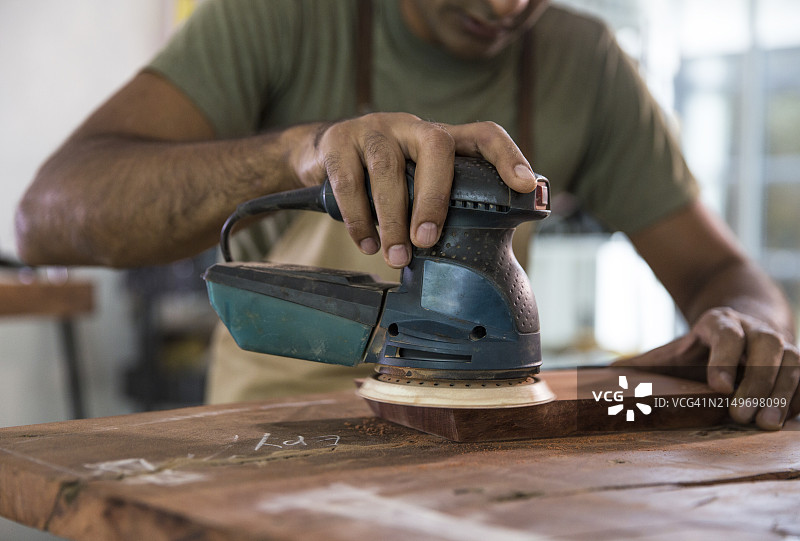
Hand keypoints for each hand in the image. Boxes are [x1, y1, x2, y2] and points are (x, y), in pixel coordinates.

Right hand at [292, 113, 537, 267]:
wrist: (320, 154)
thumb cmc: (381, 178)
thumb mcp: (415, 181)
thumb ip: (441, 202)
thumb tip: (480, 250)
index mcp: (439, 137)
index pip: (484, 134)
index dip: (508, 156)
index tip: (525, 186)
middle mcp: (411, 126)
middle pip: (435, 147)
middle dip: (434, 198)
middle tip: (427, 240)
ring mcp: (374, 129)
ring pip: (387, 169)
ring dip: (391, 218)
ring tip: (396, 256)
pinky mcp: (338, 141)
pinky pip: (349, 181)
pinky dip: (358, 218)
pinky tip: (366, 243)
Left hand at [613, 307, 799, 429]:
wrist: (743, 325)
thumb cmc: (701, 348)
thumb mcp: (673, 350)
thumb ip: (645, 363)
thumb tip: (605, 371)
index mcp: (720, 323)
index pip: (727, 335)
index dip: (725, 359)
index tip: (718, 387)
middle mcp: (755, 329)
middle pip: (766, 348)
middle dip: (755, 382)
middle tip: (740, 416)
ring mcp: (781, 344)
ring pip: (791, 363)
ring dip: (781, 394)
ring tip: (765, 425)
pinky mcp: (798, 362)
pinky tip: (788, 420)